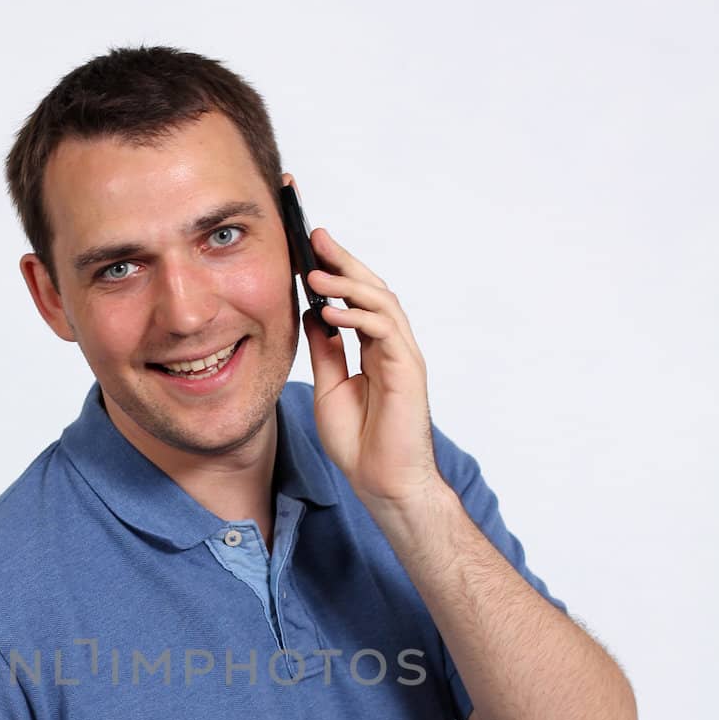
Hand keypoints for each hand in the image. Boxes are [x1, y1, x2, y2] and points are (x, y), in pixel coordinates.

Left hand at [301, 226, 441, 514]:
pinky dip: (358, 316)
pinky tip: (332, 310)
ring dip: (348, 283)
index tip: (311, 248)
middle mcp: (391, 346)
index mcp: (373, 349)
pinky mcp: (407, 370)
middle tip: (316, 238)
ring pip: (381, 303)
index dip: (338, 271)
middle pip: (372, 290)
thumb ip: (325, 350)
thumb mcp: (329, 386)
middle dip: (345, 261)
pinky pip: (384, 331)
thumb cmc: (360, 442)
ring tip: (315, 273)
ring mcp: (402, 356)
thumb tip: (313, 313)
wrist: (381, 481)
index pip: (357, 299)